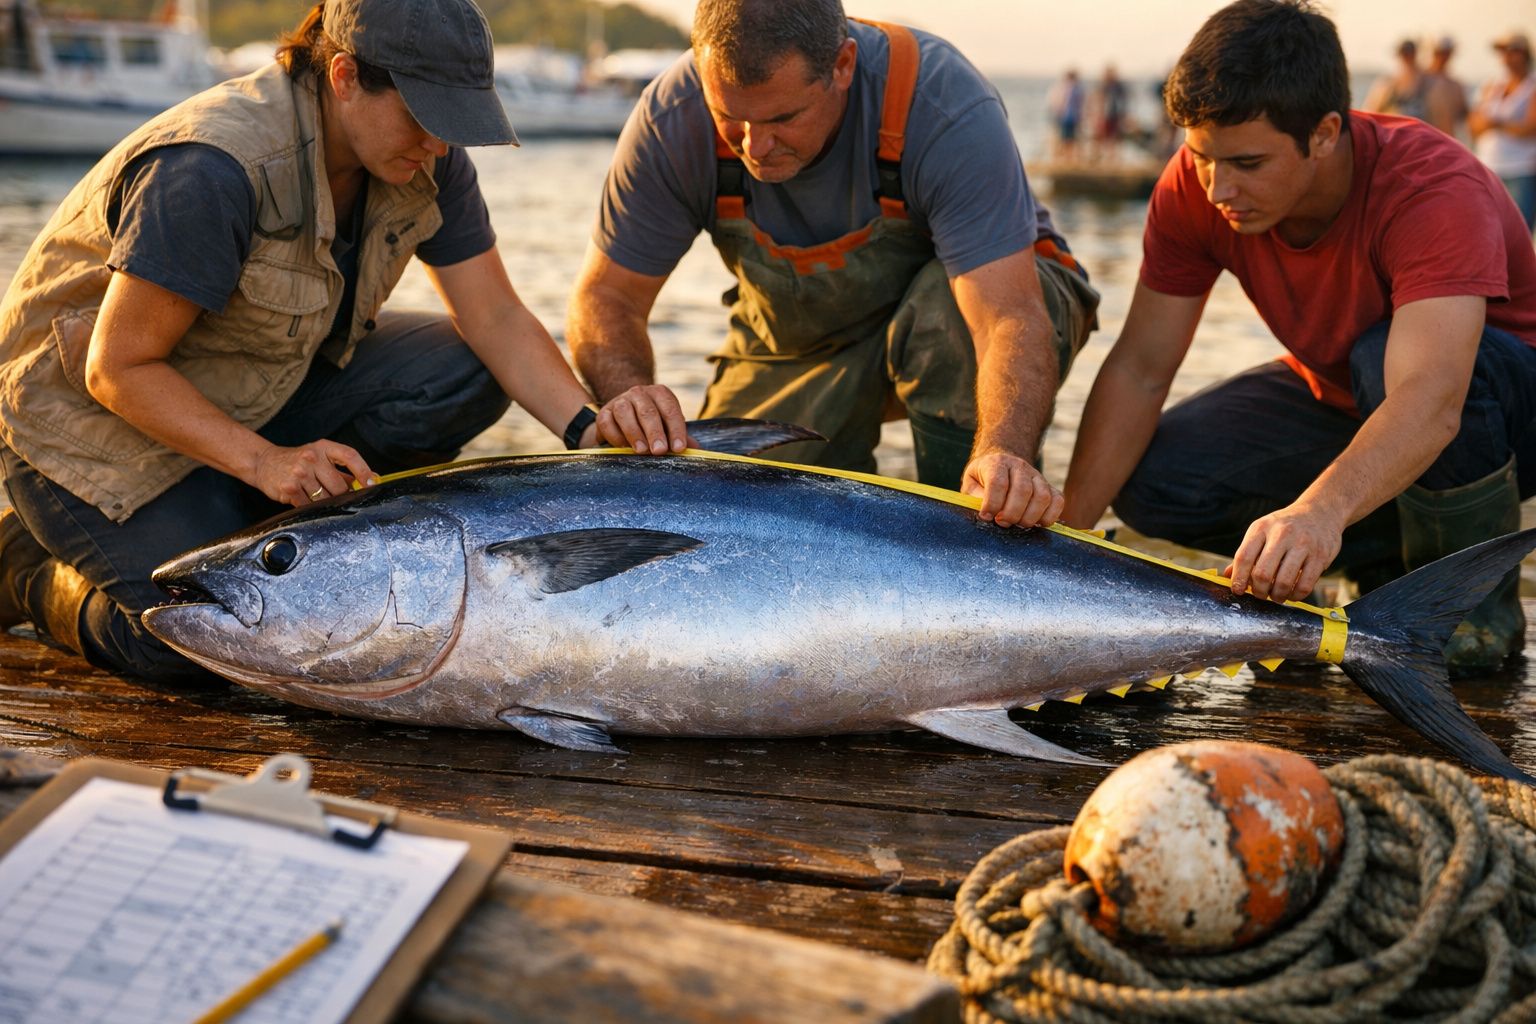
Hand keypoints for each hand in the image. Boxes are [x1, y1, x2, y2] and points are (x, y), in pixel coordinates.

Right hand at [253, 440, 376, 507]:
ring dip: (324, 502)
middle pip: (339, 486)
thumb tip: (372, 479)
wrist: (263, 462)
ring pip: (325, 499)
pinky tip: (303, 498)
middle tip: (332, 494)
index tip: (372, 483)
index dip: (364, 471)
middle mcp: (311, 457)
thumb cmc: (298, 460)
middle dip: (340, 495)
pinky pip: (309, 506)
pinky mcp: (289, 489)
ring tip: (314, 494)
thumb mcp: (320, 457)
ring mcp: (299, 473)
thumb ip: (344, 469)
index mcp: (323, 447)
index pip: (350, 456)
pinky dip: (310, 506)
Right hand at [592, 384, 691, 453]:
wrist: (624, 418)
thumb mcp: (668, 427)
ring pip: (625, 413)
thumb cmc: (653, 425)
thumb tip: (697, 450)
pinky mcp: (604, 412)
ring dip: (634, 433)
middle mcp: (640, 393)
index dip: (676, 429)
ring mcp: (620, 401)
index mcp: (660, 394)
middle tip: (660, 451)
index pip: (670, 410)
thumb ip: (680, 437)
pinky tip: (622, 447)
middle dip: (655, 432)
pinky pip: (606, 422)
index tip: (679, 448)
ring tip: (641, 450)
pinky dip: (614, 435)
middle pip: (648, 411)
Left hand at [962, 451, 1063, 527]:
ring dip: (1029, 517)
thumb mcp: (971, 484)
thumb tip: (987, 513)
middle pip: (1023, 490)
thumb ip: (975, 497)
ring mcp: (1037, 476)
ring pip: (1042, 497)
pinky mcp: (1050, 487)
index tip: (986, 516)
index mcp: (997, 463)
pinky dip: (1049, 517)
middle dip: (1011, 513)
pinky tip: (1035, 523)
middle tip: (1002, 522)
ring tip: (1018, 524)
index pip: (998, 482)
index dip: (992, 503)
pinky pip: (1058, 501)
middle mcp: (1020, 466)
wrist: (1001, 464)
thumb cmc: (983, 479)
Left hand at [1223, 504, 1343, 602]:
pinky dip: (1295, 595)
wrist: (1320, 512)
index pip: (1244, 557)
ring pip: (1284, 582)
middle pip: (1262, 573)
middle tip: (1260, 595)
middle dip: (1259, 591)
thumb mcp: (1262, 532)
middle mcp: (1282, 534)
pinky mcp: (1320, 556)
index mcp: (1261, 528)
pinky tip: (1292, 593)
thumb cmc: (1284, 526)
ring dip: (1277, 596)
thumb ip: (1247, 554)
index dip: (1238, 579)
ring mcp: (1303, 545)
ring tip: (1276, 596)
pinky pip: (1305, 585)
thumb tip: (1228, 576)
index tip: (1238, 591)